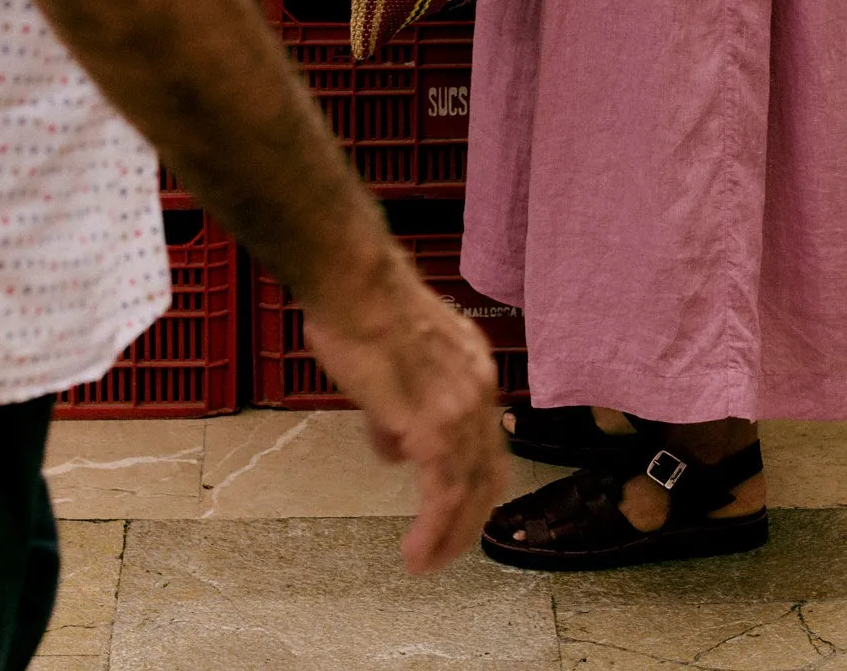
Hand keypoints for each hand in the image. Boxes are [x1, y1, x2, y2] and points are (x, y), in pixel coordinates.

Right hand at [305, 255, 505, 572]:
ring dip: (450, 535)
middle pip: (489, 471)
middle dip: (469, 518)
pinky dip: (434, 532)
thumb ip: (398, 408)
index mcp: (473, 368)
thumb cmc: (363, 308)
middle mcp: (479, 389)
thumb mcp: (393, 359)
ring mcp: (460, 411)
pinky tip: (416, 555)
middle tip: (446, 548)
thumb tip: (393, 449)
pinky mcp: (433, 429)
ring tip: (425, 562)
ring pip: (470, 491)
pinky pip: (443, 496)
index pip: (486, 437)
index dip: (475, 478)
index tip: (459, 506)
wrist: (357, 285)